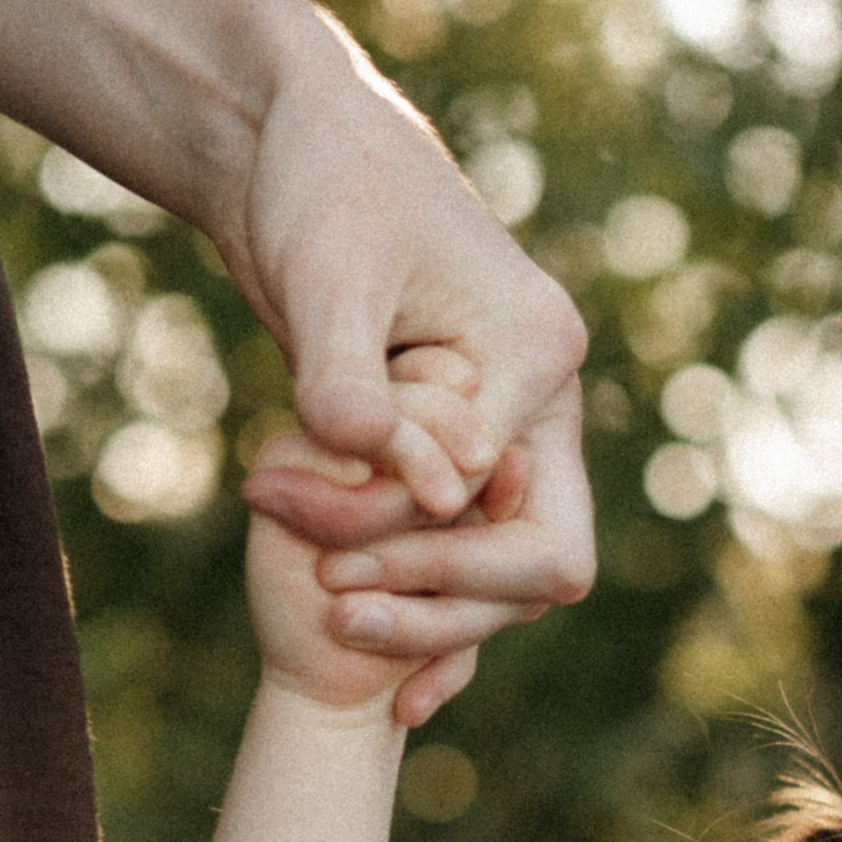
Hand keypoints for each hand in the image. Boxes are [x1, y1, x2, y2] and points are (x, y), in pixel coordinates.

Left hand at [218, 55, 595, 694]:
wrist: (299, 145)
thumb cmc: (319, 188)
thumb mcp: (322, 277)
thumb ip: (342, 373)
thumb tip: (361, 450)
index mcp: (537, 354)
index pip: (513, 504)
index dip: (422, 548)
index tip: (320, 560)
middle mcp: (542, 405)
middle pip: (541, 560)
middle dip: (442, 596)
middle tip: (334, 608)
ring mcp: (510, 434)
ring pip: (511, 576)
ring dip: (429, 613)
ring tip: (326, 624)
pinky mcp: (463, 455)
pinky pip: (476, 562)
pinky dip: (439, 620)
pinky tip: (399, 696)